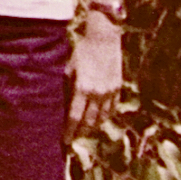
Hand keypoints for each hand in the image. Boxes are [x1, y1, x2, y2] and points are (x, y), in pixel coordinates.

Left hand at [65, 24, 121, 141]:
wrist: (103, 39)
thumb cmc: (81, 52)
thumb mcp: (69, 69)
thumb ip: (67, 89)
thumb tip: (63, 107)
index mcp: (82, 88)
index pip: (74, 117)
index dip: (69, 131)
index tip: (64, 140)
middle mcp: (97, 93)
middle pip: (88, 121)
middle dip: (80, 132)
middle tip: (73, 138)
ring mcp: (109, 92)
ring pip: (101, 118)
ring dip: (92, 127)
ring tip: (84, 131)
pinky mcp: (117, 89)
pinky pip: (111, 110)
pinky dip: (104, 117)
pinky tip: (98, 120)